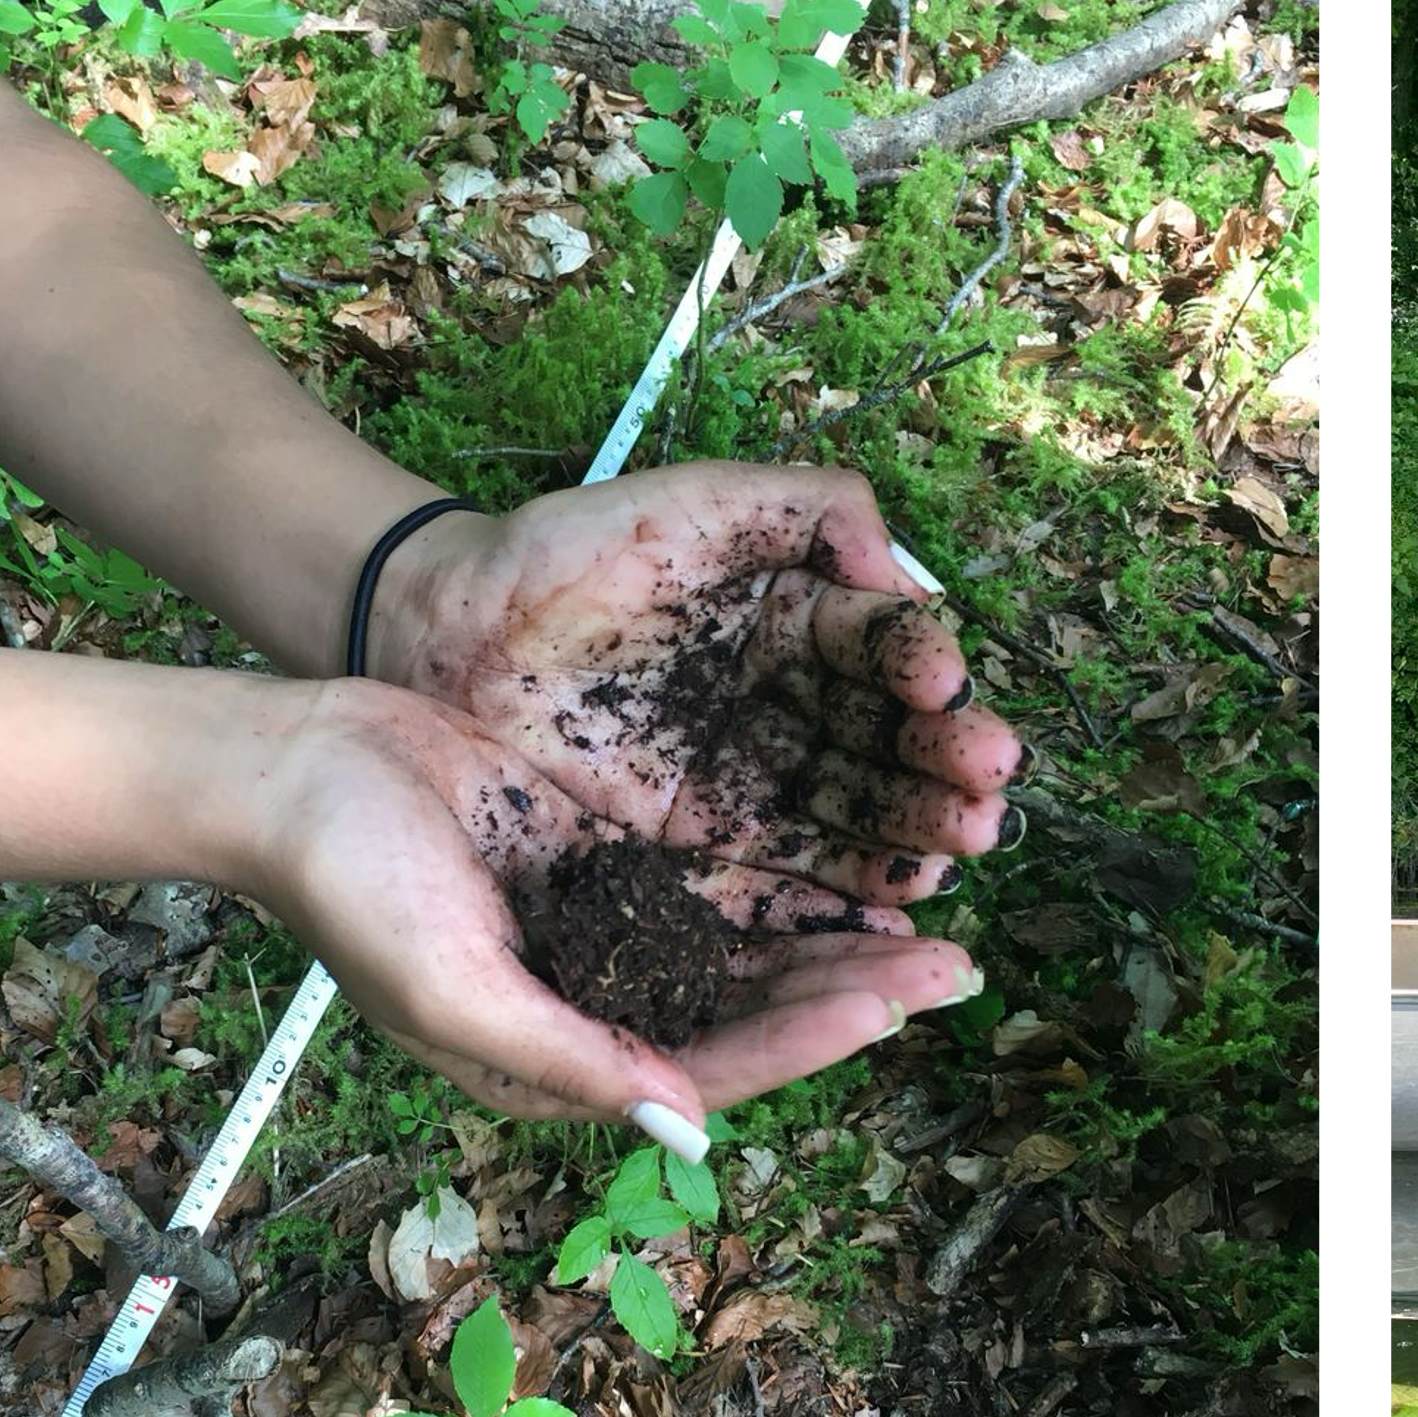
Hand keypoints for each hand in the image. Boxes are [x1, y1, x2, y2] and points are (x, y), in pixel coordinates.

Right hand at [241, 678, 983, 1128]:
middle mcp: (600, 1012)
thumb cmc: (352, 885)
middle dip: (856, 996)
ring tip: (940, 929)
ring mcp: (612, 939)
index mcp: (562, 1063)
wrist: (296, 768)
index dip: (806, 1039)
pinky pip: (723, 893)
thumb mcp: (455, 986)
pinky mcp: (616, 870)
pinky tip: (863, 870)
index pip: (712, 1065)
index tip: (892, 1002)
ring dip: (842, 948)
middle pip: (754, 1017)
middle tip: (962, 966)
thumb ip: (570, 1059)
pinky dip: (792, 889)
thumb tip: (691, 1125)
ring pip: (753, 958)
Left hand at [367, 462, 1027, 905]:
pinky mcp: (695, 852)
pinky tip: (891, 914)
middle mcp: (787, 711)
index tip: (944, 689)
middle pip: (884, 750)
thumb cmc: (555, 555)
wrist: (432, 634)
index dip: (924, 674)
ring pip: (850, 823)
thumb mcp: (688, 503)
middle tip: (985, 796)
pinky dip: (839, 906)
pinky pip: (780, 885)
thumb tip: (909, 573)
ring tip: (956, 853)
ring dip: (912, 843)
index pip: (883, 653)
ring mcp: (744, 787)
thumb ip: (806, 506)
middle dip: (942, 776)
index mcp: (796, 626)